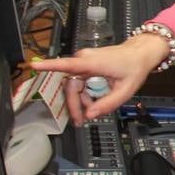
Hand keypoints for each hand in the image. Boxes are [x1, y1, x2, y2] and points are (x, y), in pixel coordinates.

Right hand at [32, 33, 172, 124]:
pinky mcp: (86, 64)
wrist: (140, 53)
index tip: (34, 65)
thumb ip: (108, 103)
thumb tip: (90, 114)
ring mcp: (85, 61)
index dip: (49, 66)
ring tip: (90, 112)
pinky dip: (84, 93)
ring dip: (80, 100)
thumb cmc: (134, 67)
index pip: (67, 65)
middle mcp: (85, 60)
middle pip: (71, 85)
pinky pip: (79, 82)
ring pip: (74, 85)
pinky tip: (93, 101)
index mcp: (93, 63)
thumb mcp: (126, 90)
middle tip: (79, 121)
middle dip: (74, 104)